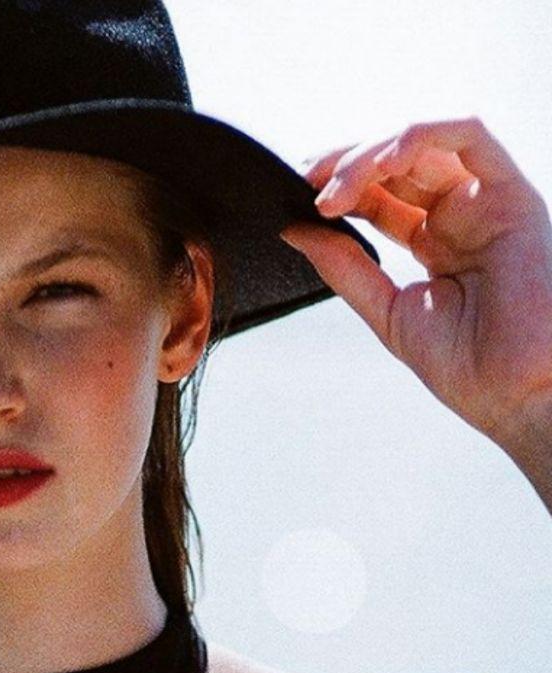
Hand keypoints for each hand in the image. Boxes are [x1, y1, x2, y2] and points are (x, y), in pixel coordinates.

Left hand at [280, 116, 551, 454]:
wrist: (518, 397)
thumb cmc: (467, 367)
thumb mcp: (387, 310)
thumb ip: (344, 268)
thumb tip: (294, 229)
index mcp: (435, 240)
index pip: (379, 191)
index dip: (336, 185)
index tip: (295, 196)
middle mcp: (462, 214)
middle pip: (395, 161)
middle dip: (343, 164)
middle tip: (306, 186)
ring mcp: (487, 202)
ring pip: (423, 142)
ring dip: (369, 154)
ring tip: (334, 188)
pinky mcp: (512, 194)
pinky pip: (470, 135)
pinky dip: (419, 136)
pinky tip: (380, 164)